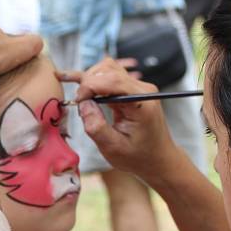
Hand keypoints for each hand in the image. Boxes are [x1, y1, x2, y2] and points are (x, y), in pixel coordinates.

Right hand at [59, 57, 179, 181]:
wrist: (158, 160)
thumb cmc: (139, 157)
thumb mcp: (114, 148)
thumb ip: (97, 126)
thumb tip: (83, 104)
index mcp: (141, 102)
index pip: (112, 81)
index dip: (89, 87)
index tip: (78, 102)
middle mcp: (143, 90)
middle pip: (109, 70)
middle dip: (88, 83)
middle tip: (79, 104)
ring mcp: (138, 88)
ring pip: (108, 70)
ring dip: (90, 81)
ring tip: (81, 99)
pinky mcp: (132, 90)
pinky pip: (111, 78)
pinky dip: (93, 80)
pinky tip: (72, 77)